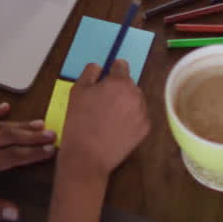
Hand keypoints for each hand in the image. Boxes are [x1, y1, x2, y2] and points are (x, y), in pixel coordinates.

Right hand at [59, 61, 148, 179]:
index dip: (111, 70)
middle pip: (129, 83)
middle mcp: (135, 95)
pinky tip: (116, 127)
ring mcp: (143, 113)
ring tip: (109, 116)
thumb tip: (99, 67)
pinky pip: (139, 116)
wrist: (87, 156)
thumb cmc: (79, 122)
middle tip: (103, 102)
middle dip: (118, 88)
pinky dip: (131, 118)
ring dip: (126, 102)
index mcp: (119, 82)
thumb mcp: (77, 91)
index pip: (121, 65)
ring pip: (135, 99)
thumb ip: (89, 73)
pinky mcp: (145, 129)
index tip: (104, 80)